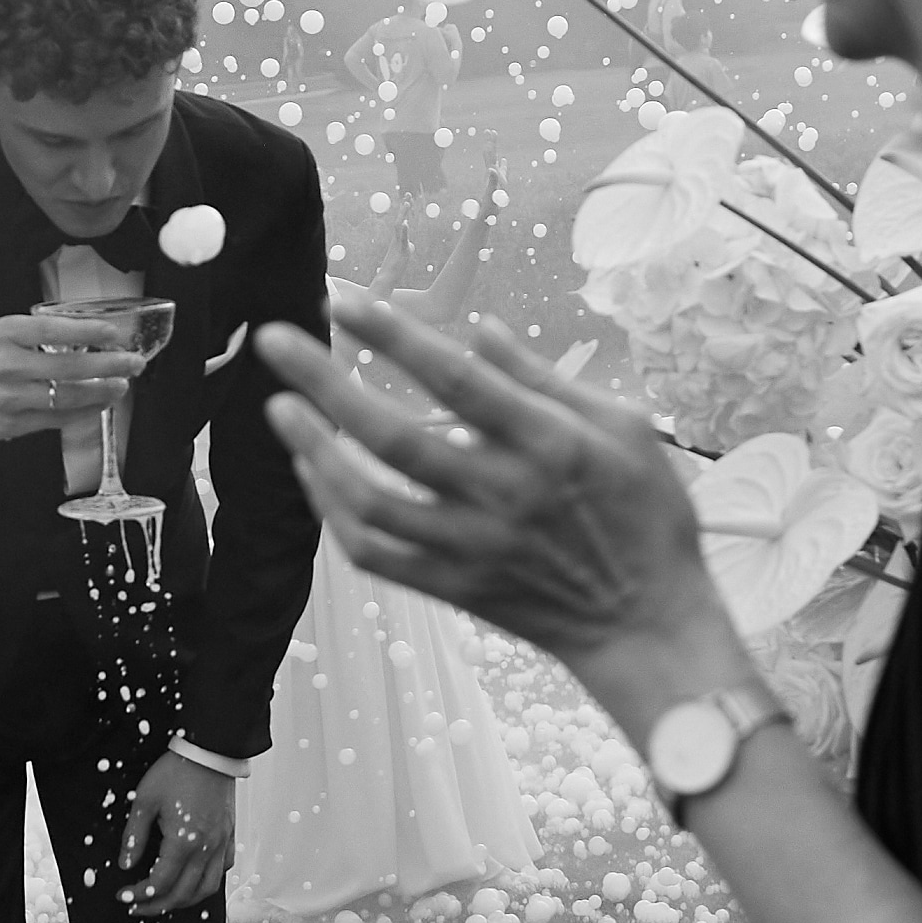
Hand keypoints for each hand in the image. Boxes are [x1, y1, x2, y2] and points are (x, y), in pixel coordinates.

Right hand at [0, 311, 139, 448]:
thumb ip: (33, 334)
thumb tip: (82, 334)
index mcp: (3, 334)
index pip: (54, 329)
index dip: (89, 331)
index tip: (114, 333)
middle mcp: (6, 364)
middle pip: (69, 366)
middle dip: (109, 365)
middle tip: (133, 363)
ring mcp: (9, 398)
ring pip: (67, 398)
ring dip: (101, 393)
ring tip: (121, 387)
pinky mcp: (10, 424)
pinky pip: (55, 419)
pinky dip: (81, 412)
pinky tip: (97, 405)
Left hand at [115, 747, 236, 921]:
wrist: (210, 752)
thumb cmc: (177, 772)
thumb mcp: (145, 800)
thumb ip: (134, 836)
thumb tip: (125, 864)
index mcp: (183, 842)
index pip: (160, 883)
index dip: (139, 895)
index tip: (124, 895)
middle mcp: (205, 849)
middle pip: (182, 894)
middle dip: (157, 906)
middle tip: (137, 906)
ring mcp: (220, 844)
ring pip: (206, 889)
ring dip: (184, 901)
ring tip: (164, 901)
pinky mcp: (229, 837)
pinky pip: (222, 870)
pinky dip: (207, 883)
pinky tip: (193, 880)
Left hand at [255, 289, 734, 676]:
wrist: (647, 624)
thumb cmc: (646, 514)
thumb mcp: (624, 427)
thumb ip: (545, 378)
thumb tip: (478, 329)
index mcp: (549, 444)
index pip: (456, 378)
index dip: (395, 334)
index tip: (345, 298)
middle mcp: (502, 495)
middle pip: (392, 435)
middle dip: (323, 383)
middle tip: (274, 340)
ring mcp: (472, 548)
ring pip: (369, 502)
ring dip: (315, 452)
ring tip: (279, 409)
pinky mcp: (453, 589)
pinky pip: (373, 555)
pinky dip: (334, 514)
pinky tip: (316, 474)